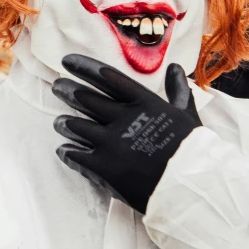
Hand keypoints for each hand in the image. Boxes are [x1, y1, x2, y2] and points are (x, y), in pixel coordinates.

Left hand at [52, 55, 201, 213]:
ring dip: (64, 123)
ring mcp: (110, 143)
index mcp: (143, 102)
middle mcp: (123, 118)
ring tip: (60, 123)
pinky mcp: (103, 167)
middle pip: (85, 98)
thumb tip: (174, 67)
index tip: (67, 61)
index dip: (84, 67)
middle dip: (67, 90)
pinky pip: (74, 155)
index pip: (106, 77)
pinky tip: (64, 151)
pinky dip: (66, 151)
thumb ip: (178, 90)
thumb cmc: (191, 150)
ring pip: (75, 126)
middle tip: (58, 88)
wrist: (189, 186)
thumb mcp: (187, 114)